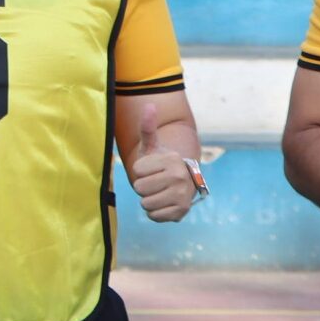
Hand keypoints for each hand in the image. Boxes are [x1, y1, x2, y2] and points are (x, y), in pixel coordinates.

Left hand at [126, 101, 201, 223]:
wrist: (181, 183)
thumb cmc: (160, 163)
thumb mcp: (151, 146)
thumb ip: (147, 128)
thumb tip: (149, 105)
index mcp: (172, 159)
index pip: (137, 170)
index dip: (140, 170)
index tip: (152, 168)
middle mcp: (180, 177)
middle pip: (139, 188)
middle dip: (143, 186)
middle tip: (155, 182)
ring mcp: (182, 195)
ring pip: (145, 203)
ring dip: (148, 199)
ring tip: (159, 192)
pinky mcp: (181, 211)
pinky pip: (153, 215)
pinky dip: (154, 212)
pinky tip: (163, 203)